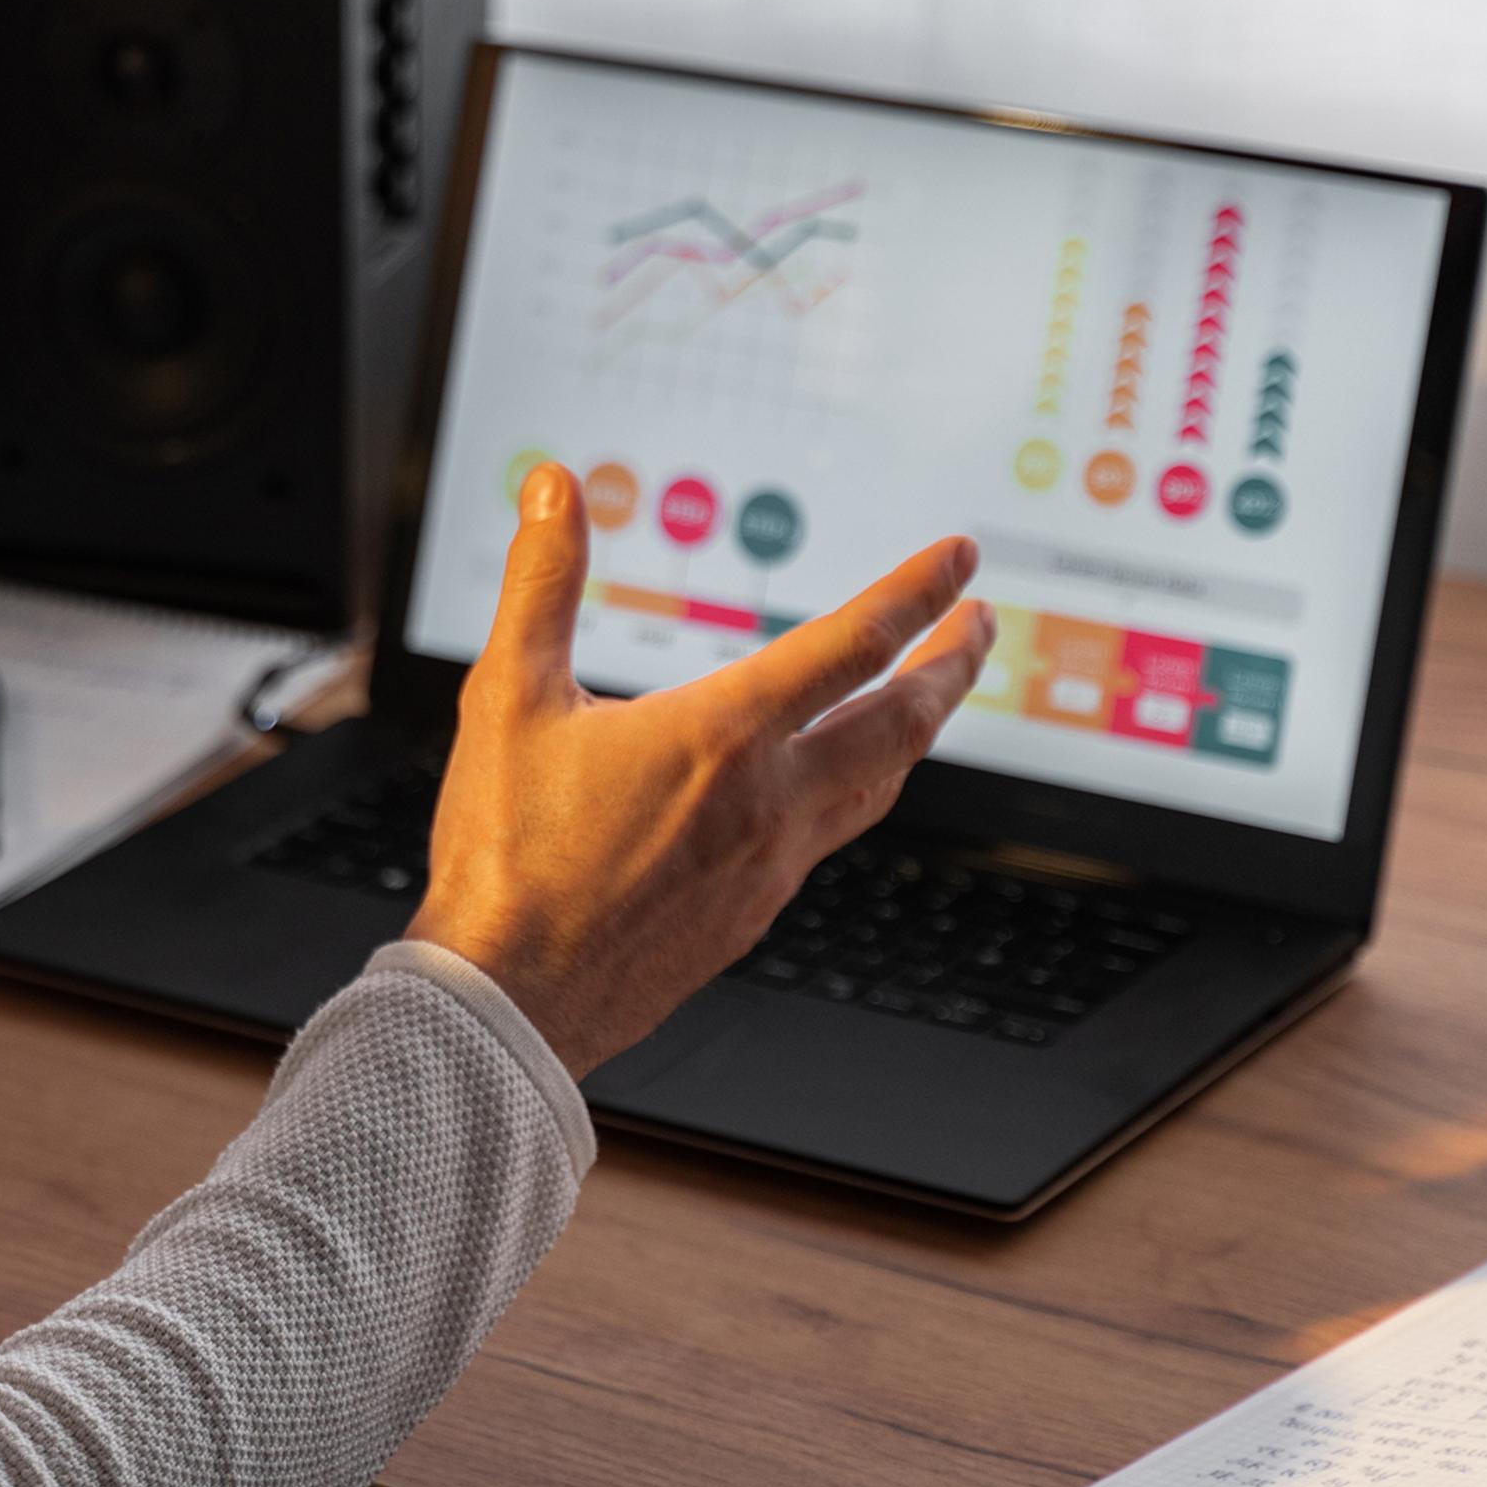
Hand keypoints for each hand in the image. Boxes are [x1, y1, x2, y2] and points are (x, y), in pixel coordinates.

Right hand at [405, 465, 994, 1079]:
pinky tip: (837, 786)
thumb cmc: (505, 855)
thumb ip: (541, 581)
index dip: (917, 590)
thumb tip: (553, 488)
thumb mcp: (509, 696)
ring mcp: (773, 864)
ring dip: (918, 728)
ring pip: (881, 784)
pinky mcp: (755, 911)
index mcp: (722, 735)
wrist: (511, 997)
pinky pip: (833, 835)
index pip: (853, 643)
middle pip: (904, 721)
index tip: (958, 558)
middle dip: (952, 663)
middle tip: (980, 624)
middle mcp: (769, 800)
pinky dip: (861, 788)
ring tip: (930, 695)